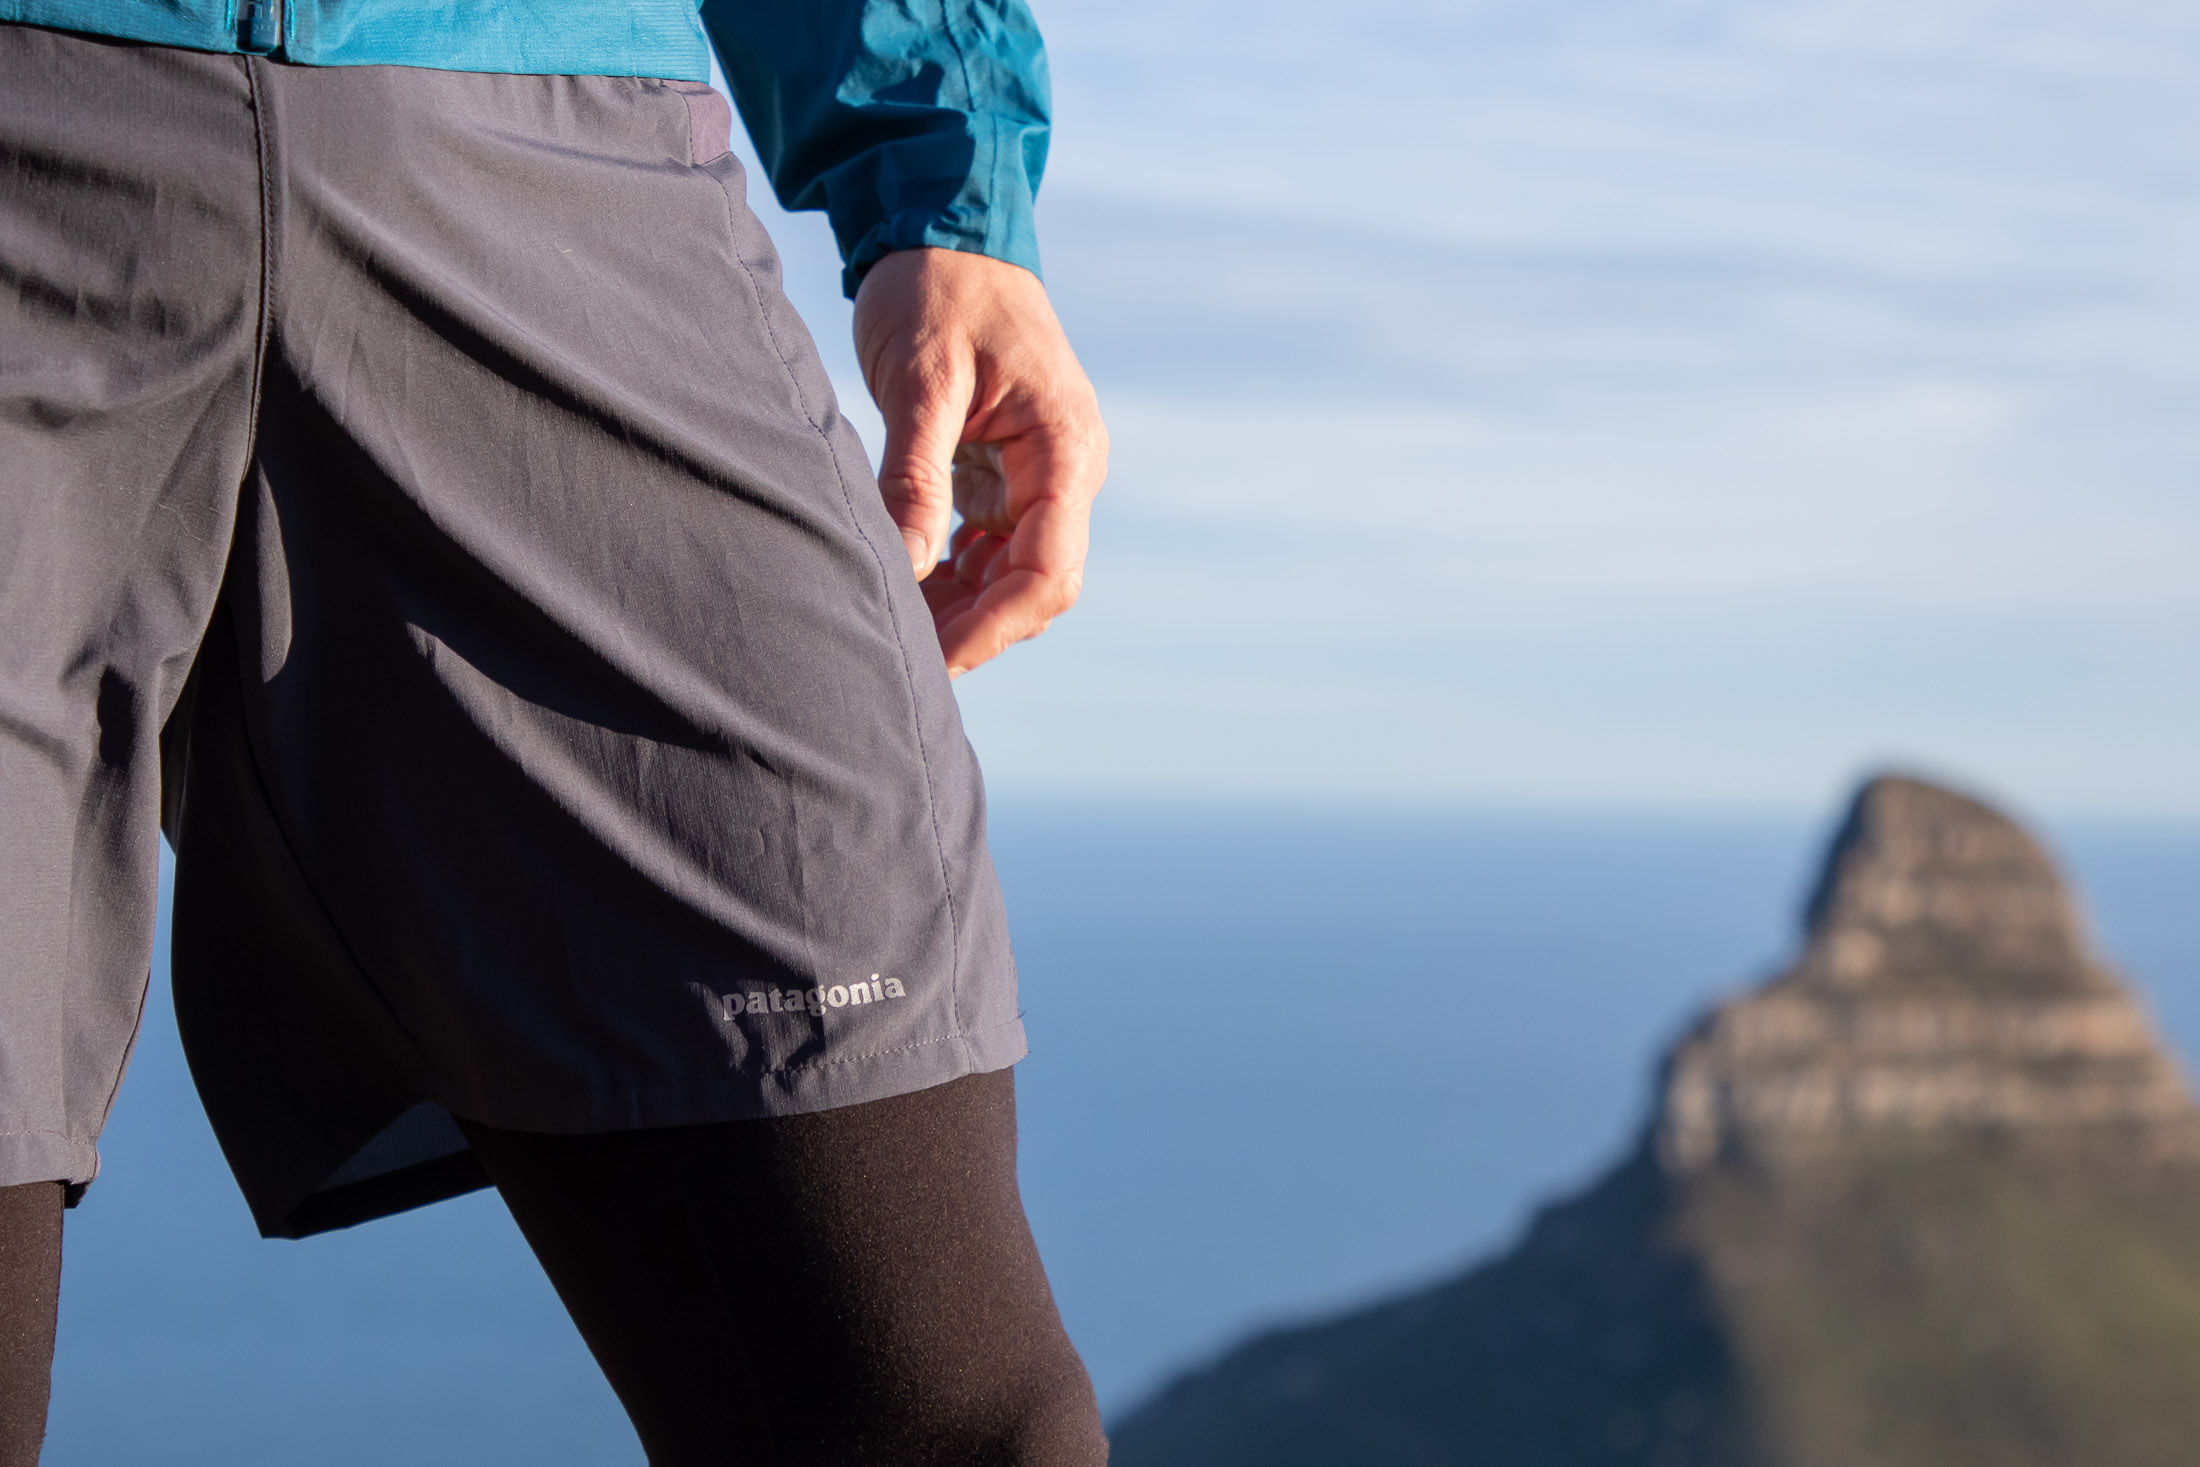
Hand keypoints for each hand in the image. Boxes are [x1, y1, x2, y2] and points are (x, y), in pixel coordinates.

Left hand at [852, 248, 1106, 677]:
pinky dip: (952, 574)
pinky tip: (905, 582)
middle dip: (975, 627)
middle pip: (1036, 586)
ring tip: (894, 625)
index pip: (1048, 571)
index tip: (935, 660)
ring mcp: (1042, 474)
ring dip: (960, 607)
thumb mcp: (921, 378)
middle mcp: (1068, 469)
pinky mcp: (1010, 472)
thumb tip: (909, 567)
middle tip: (901, 657)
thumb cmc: (936, 287)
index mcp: (1066, 447)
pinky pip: (991, 546)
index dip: (993, 627)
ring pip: (1012, 573)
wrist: (944, 224)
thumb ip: (916, 474)